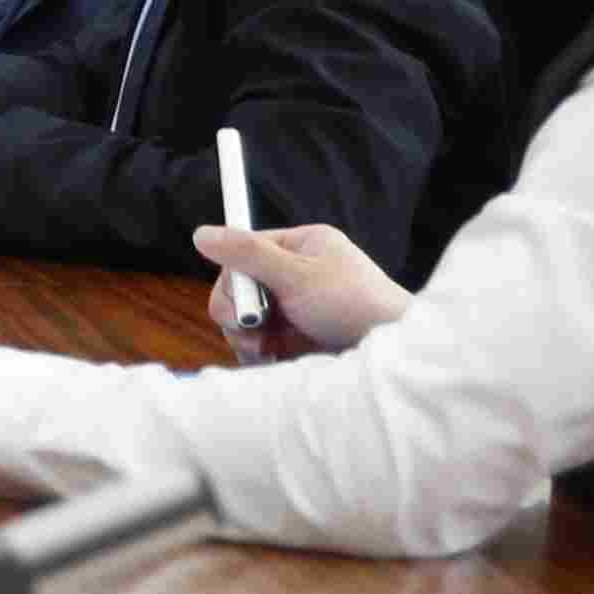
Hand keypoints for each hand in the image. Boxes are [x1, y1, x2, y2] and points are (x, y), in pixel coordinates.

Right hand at [194, 219, 413, 351]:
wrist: (393, 357)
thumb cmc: (355, 306)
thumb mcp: (298, 274)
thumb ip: (247, 254)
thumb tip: (201, 233)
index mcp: (301, 246)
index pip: (244, 251)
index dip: (234, 277)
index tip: (240, 300)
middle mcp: (296, 275)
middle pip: (240, 288)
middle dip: (239, 312)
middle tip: (250, 329)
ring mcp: (296, 309)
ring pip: (245, 320)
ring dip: (246, 338)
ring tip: (266, 350)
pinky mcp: (297, 341)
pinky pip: (259, 344)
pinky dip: (258, 354)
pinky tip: (273, 361)